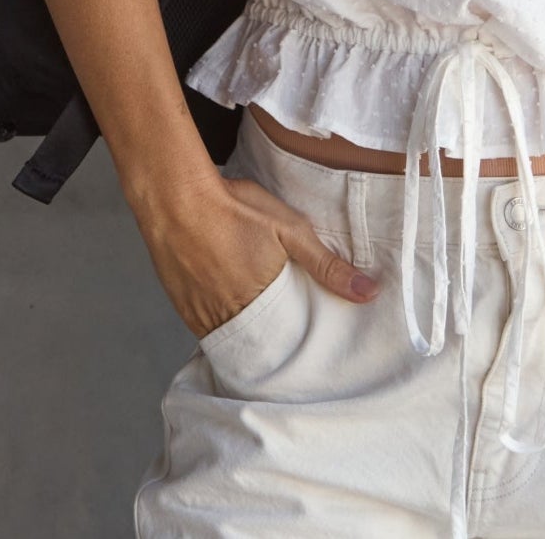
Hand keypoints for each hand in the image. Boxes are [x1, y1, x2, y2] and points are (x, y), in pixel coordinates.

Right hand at [133, 171, 381, 339]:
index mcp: (262, 305)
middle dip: (274, 342)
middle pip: (260, 345)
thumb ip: (327, 265)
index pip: (289, 342)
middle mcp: (231, 318)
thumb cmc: (235, 209)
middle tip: (288, 336)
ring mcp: (203, 316)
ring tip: (262, 327)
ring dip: (247, 335)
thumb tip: (368, 292)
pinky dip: (221, 325)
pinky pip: (206, 330)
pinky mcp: (183, 309)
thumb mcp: (289, 230)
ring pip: (233, 338)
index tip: (311, 345)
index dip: (299, 343)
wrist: (175, 198)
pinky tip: (229, 311)